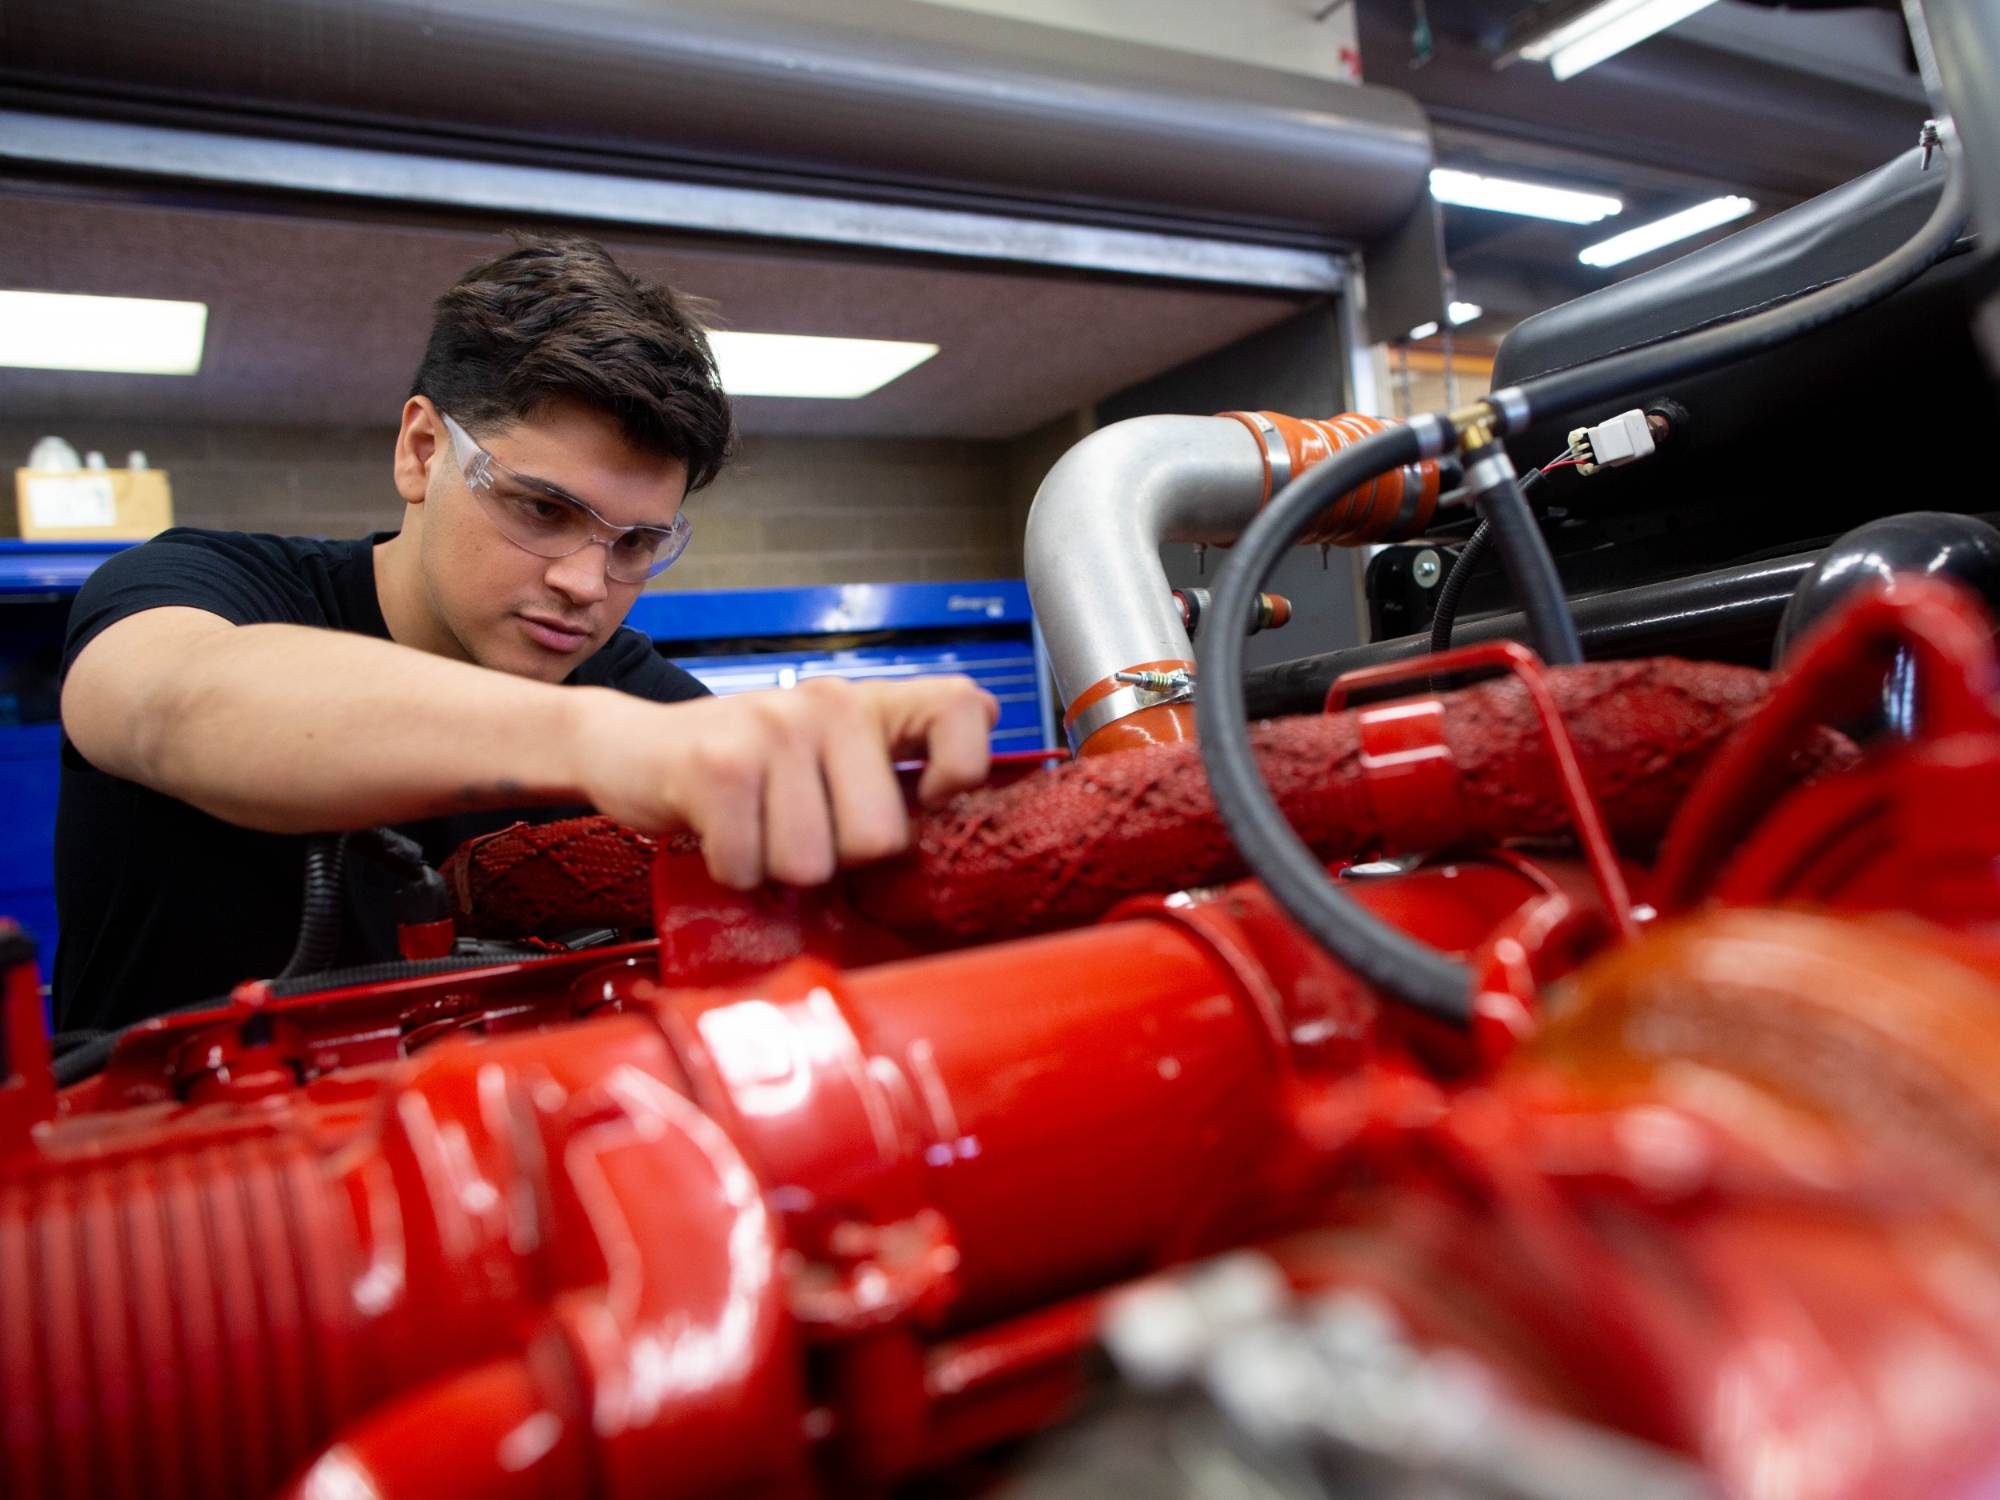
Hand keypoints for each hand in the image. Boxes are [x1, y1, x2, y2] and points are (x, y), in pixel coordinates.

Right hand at [570, 675, 998, 887]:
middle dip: (835, 860)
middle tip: (795, 828)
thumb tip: (965, 806)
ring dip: (774, 869)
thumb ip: (891, 774)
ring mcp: (775, 728)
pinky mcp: (719, 764)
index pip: (965, 709)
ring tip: (754, 829)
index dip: (961, 768)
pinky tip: (719, 834)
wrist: (631, 748)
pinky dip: (730, 871)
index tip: (926, 799)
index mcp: (869, 704)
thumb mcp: (827, 758)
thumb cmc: (744, 769)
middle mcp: (830, 704)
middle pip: (881, 838)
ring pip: (812, 864)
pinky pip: (751, 865)